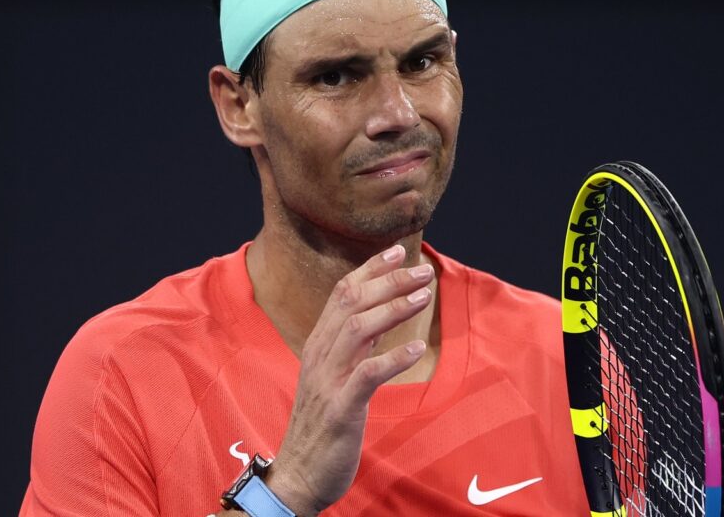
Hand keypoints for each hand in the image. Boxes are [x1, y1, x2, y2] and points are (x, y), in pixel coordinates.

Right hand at [264, 245, 433, 515]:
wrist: (299, 473)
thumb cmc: (322, 422)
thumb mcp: (333, 374)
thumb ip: (352, 344)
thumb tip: (378, 313)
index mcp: (319, 344)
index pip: (342, 293)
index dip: (370, 269)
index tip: (398, 250)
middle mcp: (320, 354)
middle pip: (352, 302)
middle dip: (389, 281)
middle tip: (422, 270)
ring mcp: (328, 380)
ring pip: (357, 329)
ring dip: (393, 309)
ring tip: (424, 296)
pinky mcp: (340, 408)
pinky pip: (367, 375)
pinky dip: (392, 359)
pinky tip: (416, 349)